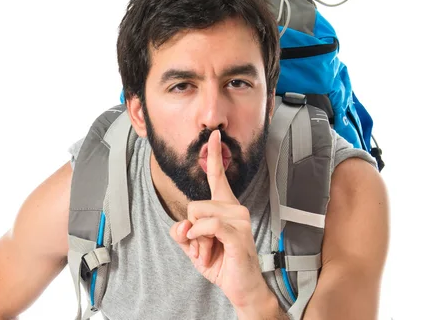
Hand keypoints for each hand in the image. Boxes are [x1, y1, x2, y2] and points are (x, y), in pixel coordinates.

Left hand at [169, 130, 272, 310]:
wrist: (242, 289)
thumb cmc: (222, 264)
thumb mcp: (194, 248)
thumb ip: (182, 233)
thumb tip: (181, 225)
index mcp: (225, 207)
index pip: (218, 176)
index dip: (214, 155)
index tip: (214, 135)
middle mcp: (235, 208)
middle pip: (194, 204)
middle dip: (191, 230)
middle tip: (204, 248)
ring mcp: (239, 220)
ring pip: (199, 215)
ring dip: (196, 240)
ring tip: (210, 253)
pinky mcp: (239, 233)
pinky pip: (209, 226)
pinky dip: (200, 239)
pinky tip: (206, 252)